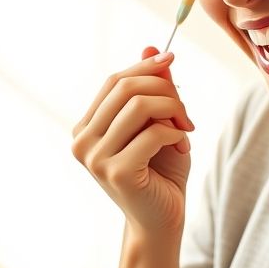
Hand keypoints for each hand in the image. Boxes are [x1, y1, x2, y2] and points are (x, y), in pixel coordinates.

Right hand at [71, 46, 195, 236]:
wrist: (162, 221)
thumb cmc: (161, 172)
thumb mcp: (159, 123)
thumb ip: (153, 89)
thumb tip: (152, 46)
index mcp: (86, 127)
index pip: (114, 80)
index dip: (144, 66)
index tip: (172, 58)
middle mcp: (82, 141)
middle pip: (127, 87)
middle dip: (165, 90)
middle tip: (186, 112)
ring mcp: (95, 158)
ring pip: (141, 106)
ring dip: (174, 111)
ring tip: (186, 130)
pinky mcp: (117, 172)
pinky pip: (154, 133)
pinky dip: (175, 134)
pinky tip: (182, 147)